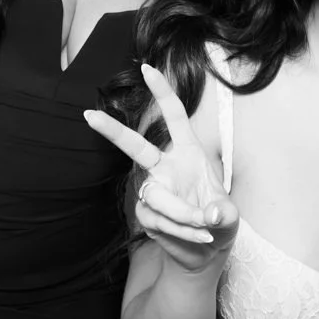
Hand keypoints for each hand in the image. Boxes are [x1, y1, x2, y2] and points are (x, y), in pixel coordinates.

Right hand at [85, 64, 238, 273]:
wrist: (208, 250)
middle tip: (88, 116)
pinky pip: (160, 221)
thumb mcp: (230, 214)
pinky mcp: (146, 214)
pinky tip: (200, 237)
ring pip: (158, 198)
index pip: (175, 117)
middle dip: (112, 131)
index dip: (162, 92)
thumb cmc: (219, 220)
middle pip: (136, 146)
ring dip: (184, 216)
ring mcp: (153, 190)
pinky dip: (184, 232)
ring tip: (207, 228)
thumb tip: (210, 216)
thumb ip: (223, 213)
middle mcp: (166, 166)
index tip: (146, 68)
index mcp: (188, 152)